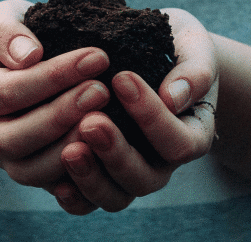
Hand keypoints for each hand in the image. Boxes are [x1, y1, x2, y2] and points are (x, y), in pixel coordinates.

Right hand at [0, 0, 111, 189]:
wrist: (8, 67)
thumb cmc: (11, 38)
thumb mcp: (1, 19)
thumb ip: (7, 32)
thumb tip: (30, 54)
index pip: (9, 91)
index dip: (53, 77)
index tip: (97, 56)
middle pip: (16, 138)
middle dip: (62, 115)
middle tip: (102, 90)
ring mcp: (2, 160)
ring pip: (31, 171)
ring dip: (71, 147)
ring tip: (108, 119)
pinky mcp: (29, 174)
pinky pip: (51, 187)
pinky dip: (78, 175)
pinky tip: (106, 150)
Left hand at [53, 8, 218, 214]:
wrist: (153, 53)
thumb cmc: (178, 46)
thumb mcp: (194, 47)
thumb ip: (193, 71)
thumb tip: (173, 98)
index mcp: (192, 135)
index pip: (178, 142)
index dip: (151, 116)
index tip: (122, 78)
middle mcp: (162, 163)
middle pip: (144, 178)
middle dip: (116, 152)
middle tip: (90, 121)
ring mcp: (130, 174)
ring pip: (115, 198)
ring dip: (91, 177)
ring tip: (69, 150)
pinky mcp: (100, 177)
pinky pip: (88, 203)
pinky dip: (74, 196)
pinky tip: (56, 180)